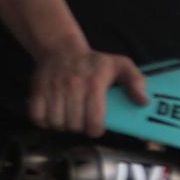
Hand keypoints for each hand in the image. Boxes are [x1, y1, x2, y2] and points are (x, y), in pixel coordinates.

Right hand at [28, 50, 147, 136]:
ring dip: (63, 125)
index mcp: (95, 84)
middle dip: (80, 128)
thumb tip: (143, 102)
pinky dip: (44, 121)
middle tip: (82, 120)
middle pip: (74, 125)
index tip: (96, 127)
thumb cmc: (95, 62)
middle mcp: (73, 86)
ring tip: (69, 117)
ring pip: (56, 123)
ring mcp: (53, 89)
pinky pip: (37, 118)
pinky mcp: (37, 91)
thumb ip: (136, 82)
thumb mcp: (121, 65)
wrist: (62, 50)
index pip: (94, 121)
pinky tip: (54, 114)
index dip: (96, 129)